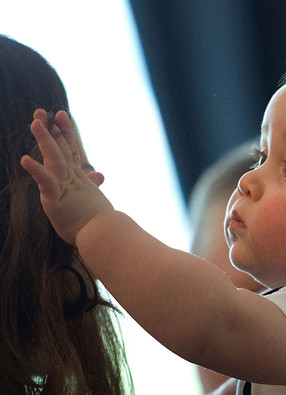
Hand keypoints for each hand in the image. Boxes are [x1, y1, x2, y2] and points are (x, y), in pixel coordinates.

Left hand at [21, 109, 113, 244]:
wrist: (104, 236)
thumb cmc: (99, 222)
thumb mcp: (92, 200)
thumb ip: (92, 184)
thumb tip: (99, 174)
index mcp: (77, 180)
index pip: (70, 152)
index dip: (65, 133)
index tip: (60, 116)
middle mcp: (71, 180)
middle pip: (61, 149)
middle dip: (53, 130)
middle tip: (43, 111)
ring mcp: (65, 188)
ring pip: (54, 159)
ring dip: (45, 140)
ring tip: (35, 122)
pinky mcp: (57, 199)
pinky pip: (46, 182)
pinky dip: (36, 170)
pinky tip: (24, 159)